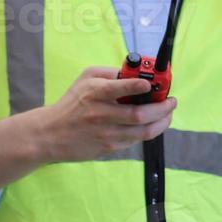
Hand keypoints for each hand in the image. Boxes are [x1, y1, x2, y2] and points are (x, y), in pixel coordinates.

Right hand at [34, 66, 176, 162]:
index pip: (119, 88)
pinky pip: (135, 140)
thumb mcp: (86, 78)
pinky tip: (153, 123)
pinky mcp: (108, 148)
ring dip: (162, 122)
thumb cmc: (72, 102)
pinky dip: (148, 131)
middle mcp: (101, 114)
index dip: (139, 86)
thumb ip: (111, 73)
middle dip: (163, 108)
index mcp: (95, 93)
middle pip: (139, 114)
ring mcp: (105, 134)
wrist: (50, 134)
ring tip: (168, 114)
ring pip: (143, 132)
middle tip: (172, 101)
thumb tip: (137, 72)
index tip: (150, 84)